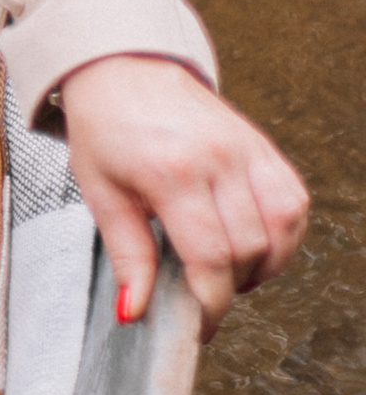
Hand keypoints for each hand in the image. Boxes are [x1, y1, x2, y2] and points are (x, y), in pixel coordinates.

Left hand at [57, 54, 307, 339]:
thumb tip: (135, 311)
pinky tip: (253, 243)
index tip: (197, 326)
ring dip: (263, 264)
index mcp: (172, 172)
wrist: (123, 68)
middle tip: (202, 295)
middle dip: (230, 287)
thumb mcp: (100, 194)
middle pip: (250, 248)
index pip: (210, 258)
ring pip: (283, 227)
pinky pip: (293, 200)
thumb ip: (127, 256)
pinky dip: (283, 233)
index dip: (209, 304)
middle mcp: (218, 158)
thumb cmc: (105, 127)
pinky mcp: (261, 145)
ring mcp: (246, 148)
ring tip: (227, 271)